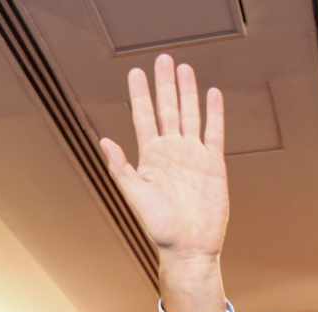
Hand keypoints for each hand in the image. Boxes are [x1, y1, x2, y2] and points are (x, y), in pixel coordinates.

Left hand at [99, 54, 227, 311]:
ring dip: (188, 92)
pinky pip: (214, 132)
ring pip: (190, 115)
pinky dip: (214, 113)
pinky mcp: (213, 163)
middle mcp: (171, 152)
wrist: (189, 247)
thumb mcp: (135, 196)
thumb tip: (103, 141)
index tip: (135, 72)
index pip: (144, 118)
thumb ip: (121, 168)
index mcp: (150, 158)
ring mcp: (193, 155)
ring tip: (184, 68)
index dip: (140, 95)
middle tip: (162, 59)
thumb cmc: (159, 227)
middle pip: (168, 109)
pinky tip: (212, 94)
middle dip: (164, 85)